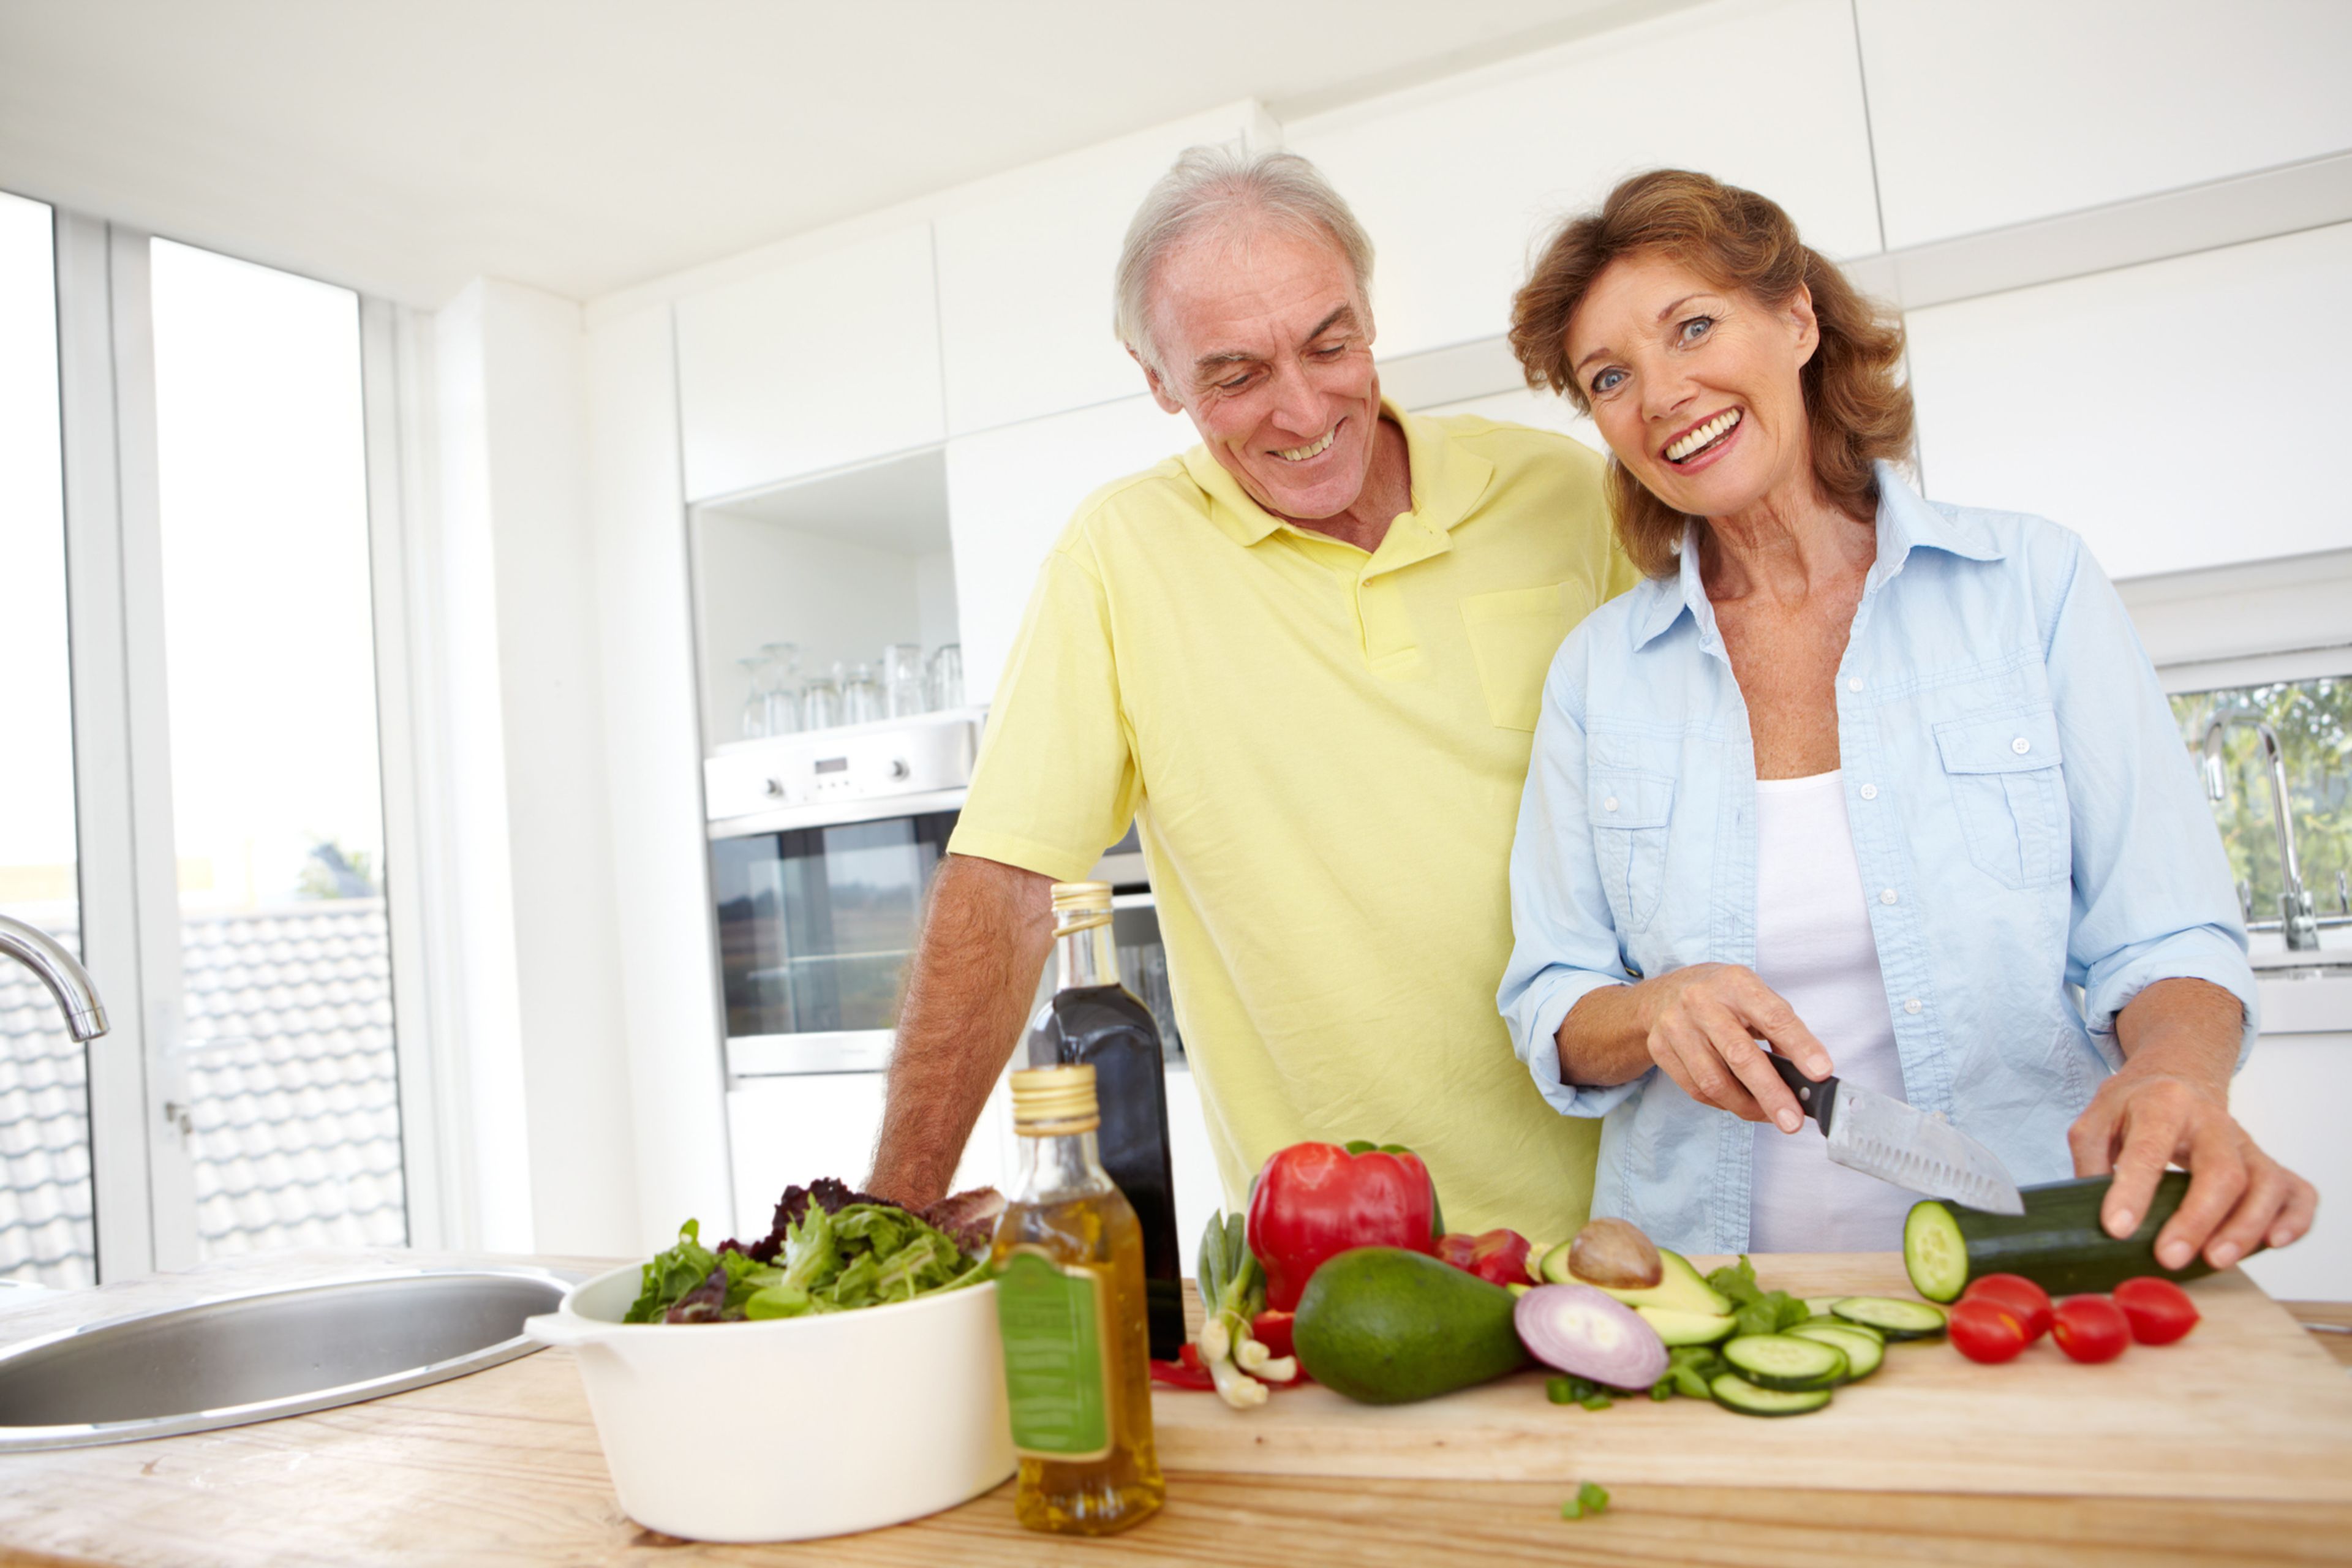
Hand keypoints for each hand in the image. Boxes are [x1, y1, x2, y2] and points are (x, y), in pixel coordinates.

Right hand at [1638, 963, 1833, 1131]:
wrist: (1664, 995)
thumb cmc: (1723, 999)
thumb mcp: (1755, 998)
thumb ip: (1780, 1030)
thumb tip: (1806, 1076)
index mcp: (1735, 983)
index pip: (1773, 1016)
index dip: (1799, 1046)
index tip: (1821, 1072)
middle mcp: (1701, 1001)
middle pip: (1740, 1055)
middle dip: (1771, 1092)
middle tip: (1792, 1121)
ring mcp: (1676, 1026)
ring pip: (1714, 1081)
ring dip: (1747, 1106)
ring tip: (1770, 1116)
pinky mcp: (1660, 1049)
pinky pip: (1696, 1089)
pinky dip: (1724, 1103)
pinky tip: (1741, 1103)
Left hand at [2067, 1055, 2317, 1270]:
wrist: (2178, 1075)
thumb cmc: (2135, 1105)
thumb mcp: (2096, 1119)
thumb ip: (2091, 1162)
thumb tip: (2100, 1217)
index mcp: (2163, 1104)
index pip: (2150, 1150)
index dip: (2133, 1190)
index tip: (2117, 1229)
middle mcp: (2213, 1122)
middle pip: (2221, 1170)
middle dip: (2198, 1219)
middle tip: (2169, 1257)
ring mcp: (2245, 1143)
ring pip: (2265, 1183)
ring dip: (2245, 1227)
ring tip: (2215, 1260)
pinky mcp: (2267, 1162)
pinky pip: (2297, 1190)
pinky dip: (2295, 1219)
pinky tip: (2273, 1244)